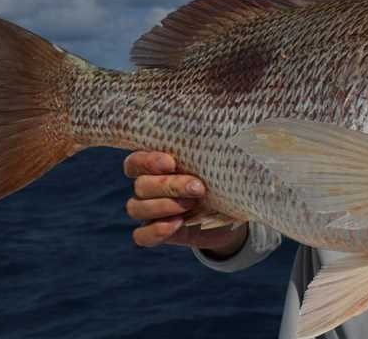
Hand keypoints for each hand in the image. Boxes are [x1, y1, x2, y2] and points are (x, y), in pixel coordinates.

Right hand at [123, 151, 246, 254]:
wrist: (231, 213)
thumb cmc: (221, 178)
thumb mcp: (218, 162)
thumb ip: (209, 149)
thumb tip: (217, 131)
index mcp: (157, 165)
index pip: (136, 162)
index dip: (148, 162)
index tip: (172, 163)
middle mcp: (148, 187)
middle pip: (141, 185)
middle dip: (169, 186)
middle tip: (198, 188)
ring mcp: (149, 211)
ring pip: (136, 208)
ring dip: (164, 206)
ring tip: (192, 204)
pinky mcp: (155, 232)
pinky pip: (141, 235)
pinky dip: (156, 231)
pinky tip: (178, 224)